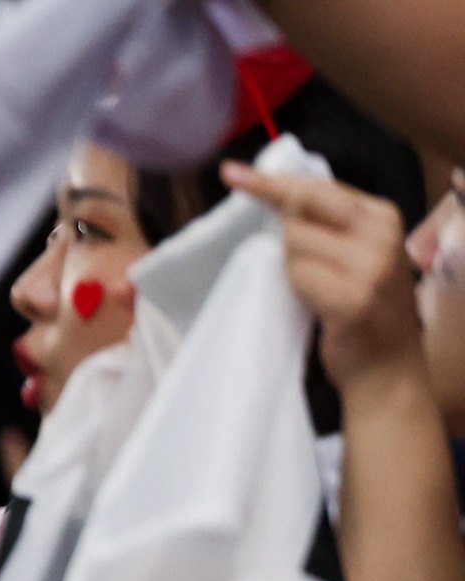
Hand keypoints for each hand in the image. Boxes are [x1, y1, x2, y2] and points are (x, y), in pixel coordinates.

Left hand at [227, 160, 426, 392]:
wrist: (387, 367)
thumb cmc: (361, 310)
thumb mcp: (355, 256)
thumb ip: (329, 227)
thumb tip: (279, 197)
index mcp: (382, 215)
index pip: (320, 187)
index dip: (275, 181)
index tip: (233, 172)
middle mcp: (381, 233)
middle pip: (304, 205)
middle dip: (270, 204)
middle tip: (238, 193)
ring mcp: (371, 265)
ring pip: (294, 243)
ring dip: (288, 265)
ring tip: (314, 289)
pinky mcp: (353, 298)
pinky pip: (298, 277)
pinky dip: (294, 288)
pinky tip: (314, 304)